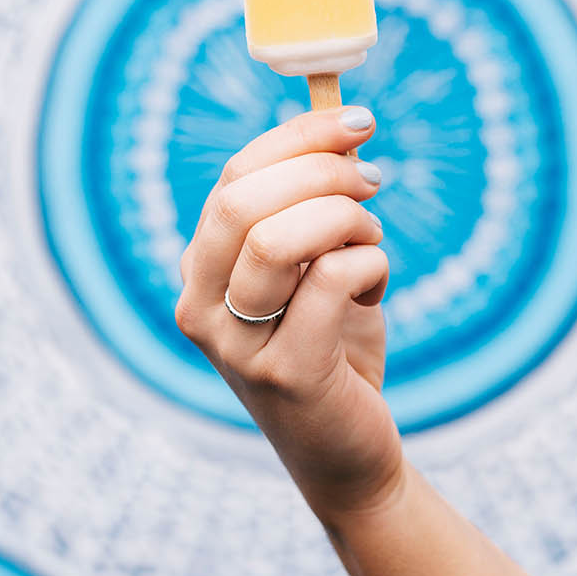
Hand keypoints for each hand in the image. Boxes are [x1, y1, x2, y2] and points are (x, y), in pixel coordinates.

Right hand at [174, 107, 402, 522]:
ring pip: (279, 238)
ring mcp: (235, 345)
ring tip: (371, 240)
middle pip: (244, 200)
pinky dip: (368, 266)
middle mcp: (201, 305)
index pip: (235, 176)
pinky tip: (376, 287)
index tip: (357, 121)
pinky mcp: (285, 374)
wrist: (349, 454)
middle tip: (374, 180)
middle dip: (321, 171)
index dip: (299, 137)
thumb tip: (346, 132)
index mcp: (201, 268)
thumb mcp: (315, 268)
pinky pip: (330, 282)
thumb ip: (314, 209)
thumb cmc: (333, 348)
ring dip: (345, 220)